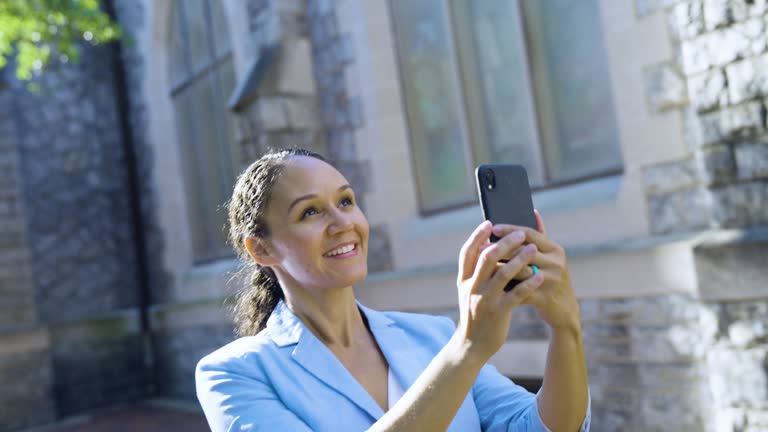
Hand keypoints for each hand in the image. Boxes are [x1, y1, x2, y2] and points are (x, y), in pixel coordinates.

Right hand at [454, 220, 544, 362]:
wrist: (472, 345)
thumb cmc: (476, 313)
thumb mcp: (469, 291)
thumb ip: (477, 272)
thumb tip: (491, 247)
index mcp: (463, 280)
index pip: (467, 252)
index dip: (477, 236)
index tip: (490, 223)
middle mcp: (471, 287)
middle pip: (487, 257)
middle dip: (505, 242)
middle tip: (520, 234)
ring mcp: (484, 300)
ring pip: (503, 273)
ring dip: (520, 259)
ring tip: (533, 249)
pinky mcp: (498, 313)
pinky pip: (516, 294)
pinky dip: (529, 283)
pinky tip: (539, 276)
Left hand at [490, 210, 580, 332]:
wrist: (564, 311)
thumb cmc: (550, 279)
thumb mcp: (550, 257)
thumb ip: (540, 236)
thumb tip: (532, 211)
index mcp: (555, 250)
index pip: (530, 234)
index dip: (510, 230)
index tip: (493, 227)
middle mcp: (556, 263)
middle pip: (523, 251)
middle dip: (500, 249)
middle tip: (482, 248)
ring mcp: (552, 281)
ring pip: (520, 271)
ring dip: (499, 268)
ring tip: (482, 266)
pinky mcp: (545, 298)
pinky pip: (520, 291)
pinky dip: (505, 288)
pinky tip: (491, 286)